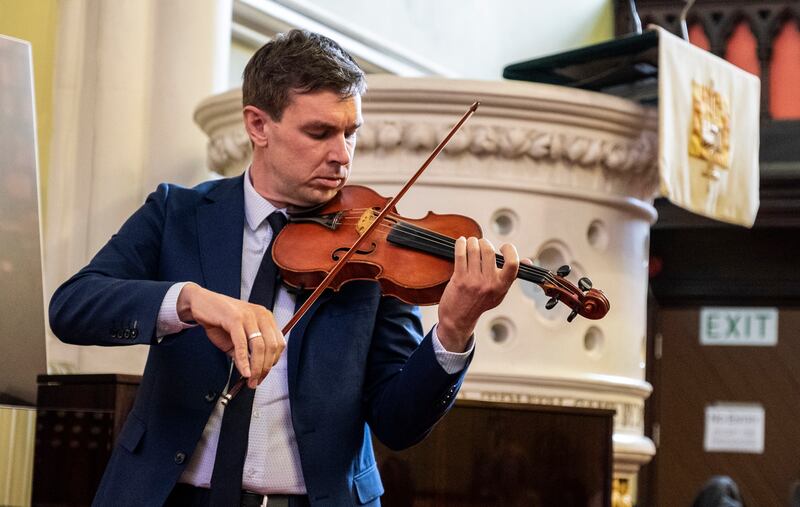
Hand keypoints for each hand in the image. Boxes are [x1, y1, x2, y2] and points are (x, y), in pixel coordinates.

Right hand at [176, 283, 284, 388]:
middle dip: (264, 368)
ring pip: (259, 346)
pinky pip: (242, 343)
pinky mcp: (235, 318)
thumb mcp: (235, 339)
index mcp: (266, 318)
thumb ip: (244, 354)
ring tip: (250, 379)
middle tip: (256, 381)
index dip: (272, 362)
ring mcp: (248, 316)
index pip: (278, 343)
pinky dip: (243, 359)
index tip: (263, 375)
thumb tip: (250, 372)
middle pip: (271, 346)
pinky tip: (243, 370)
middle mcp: (261, 315)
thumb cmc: (220, 319)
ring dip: (255, 367)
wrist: (201, 303)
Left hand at [436, 237, 519, 351]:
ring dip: (472, 241)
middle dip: (484, 242)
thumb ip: (511, 276)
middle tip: (481, 243)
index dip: (510, 250)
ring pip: (474, 250)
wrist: (459, 318)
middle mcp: (489, 283)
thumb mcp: (500, 292)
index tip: (504, 247)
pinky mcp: (459, 279)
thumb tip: (528, 261)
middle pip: (489, 251)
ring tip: (471, 242)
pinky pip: (461, 254)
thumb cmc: (480, 302)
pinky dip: (460, 244)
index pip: (512, 264)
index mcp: (502, 286)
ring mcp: (473, 281)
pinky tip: (461, 242)